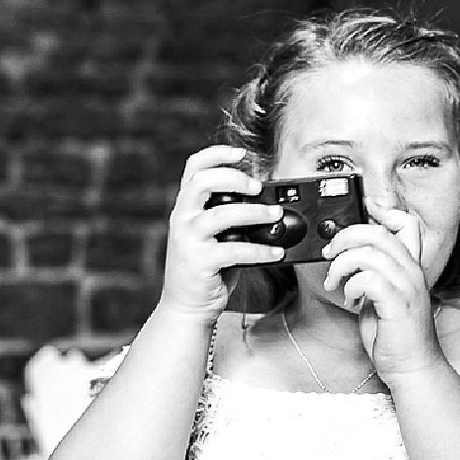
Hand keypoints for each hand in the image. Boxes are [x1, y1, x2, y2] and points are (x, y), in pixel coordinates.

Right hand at [155, 145, 287, 322]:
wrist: (186, 307)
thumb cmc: (206, 269)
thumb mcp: (213, 236)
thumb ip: (229, 216)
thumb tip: (267, 202)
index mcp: (185, 207)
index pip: (193, 167)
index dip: (217, 154)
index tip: (241, 153)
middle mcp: (182, 219)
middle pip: (201, 182)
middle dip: (233, 177)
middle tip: (258, 186)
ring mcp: (188, 240)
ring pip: (220, 214)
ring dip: (254, 212)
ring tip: (276, 214)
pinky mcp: (199, 262)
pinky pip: (234, 250)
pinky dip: (260, 250)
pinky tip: (277, 252)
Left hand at [319, 201, 443, 381]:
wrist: (412, 367)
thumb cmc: (394, 335)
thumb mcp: (381, 296)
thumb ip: (371, 273)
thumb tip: (346, 255)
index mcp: (410, 266)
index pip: (406, 223)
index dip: (381, 212)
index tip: (358, 218)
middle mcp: (412, 271)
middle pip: (377, 232)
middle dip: (345, 237)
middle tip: (330, 253)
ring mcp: (407, 287)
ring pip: (369, 252)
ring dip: (342, 265)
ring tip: (335, 282)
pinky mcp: (398, 304)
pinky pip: (369, 278)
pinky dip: (352, 285)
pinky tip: (351, 299)